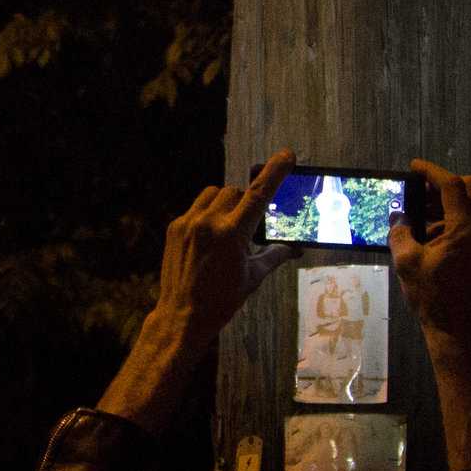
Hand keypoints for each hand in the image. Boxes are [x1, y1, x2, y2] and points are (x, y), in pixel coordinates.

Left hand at [95, 150, 298, 432]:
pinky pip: (197, 206)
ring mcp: (188, 223)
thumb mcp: (253, 278)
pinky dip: (209, 213)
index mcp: (231, 234)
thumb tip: (296, 248)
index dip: (275, 172)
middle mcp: (208, 223)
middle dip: (247, 202)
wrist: (182, 315)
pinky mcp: (174, 227)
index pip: (258, 195)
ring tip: (230, 228)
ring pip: (215, 193)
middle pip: (236, 192)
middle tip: (250, 226)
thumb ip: (275, 255)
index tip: (287, 155)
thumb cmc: (221, 300)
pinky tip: (211, 236)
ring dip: (227, 203)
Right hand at [390, 159, 470, 344]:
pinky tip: (435, 232)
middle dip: (447, 183)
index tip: (415, 166)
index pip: (451, 185)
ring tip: (425, 212)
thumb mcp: (406, 261)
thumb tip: (398, 219)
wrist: (455, 326)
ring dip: (453, 201)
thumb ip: (400, 233)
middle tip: (423, 190)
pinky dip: (458, 217)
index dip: (432, 171)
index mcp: (464, 228)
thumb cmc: (431, 294)